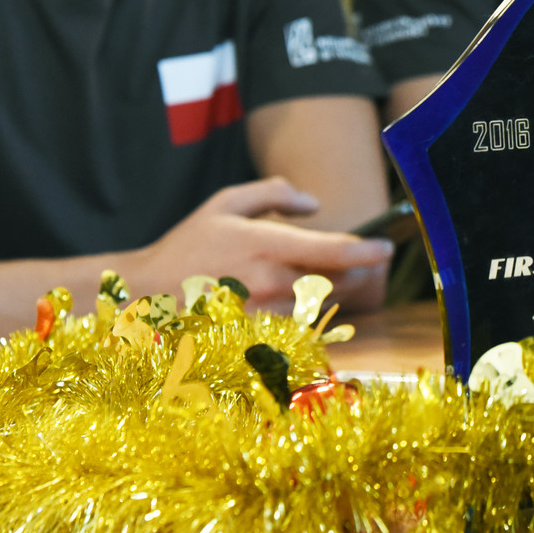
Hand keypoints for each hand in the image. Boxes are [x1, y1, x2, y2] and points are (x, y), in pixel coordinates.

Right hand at [126, 177, 393, 312]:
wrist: (145, 296)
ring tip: (318, 278)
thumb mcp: (226, 204)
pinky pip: (299, 325)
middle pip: (338, 281)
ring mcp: (267, 315)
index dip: (369, 249)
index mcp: (268, 246)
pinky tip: (293, 303)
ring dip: (330, 292)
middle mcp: (273, 283)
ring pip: (321, 305)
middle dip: (356, 270)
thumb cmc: (188, 246)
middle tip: (361, 259)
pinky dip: (306, 313)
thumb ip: (274, 194)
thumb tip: (314, 204)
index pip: (335, 250)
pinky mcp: (259, 339)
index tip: (388, 246)